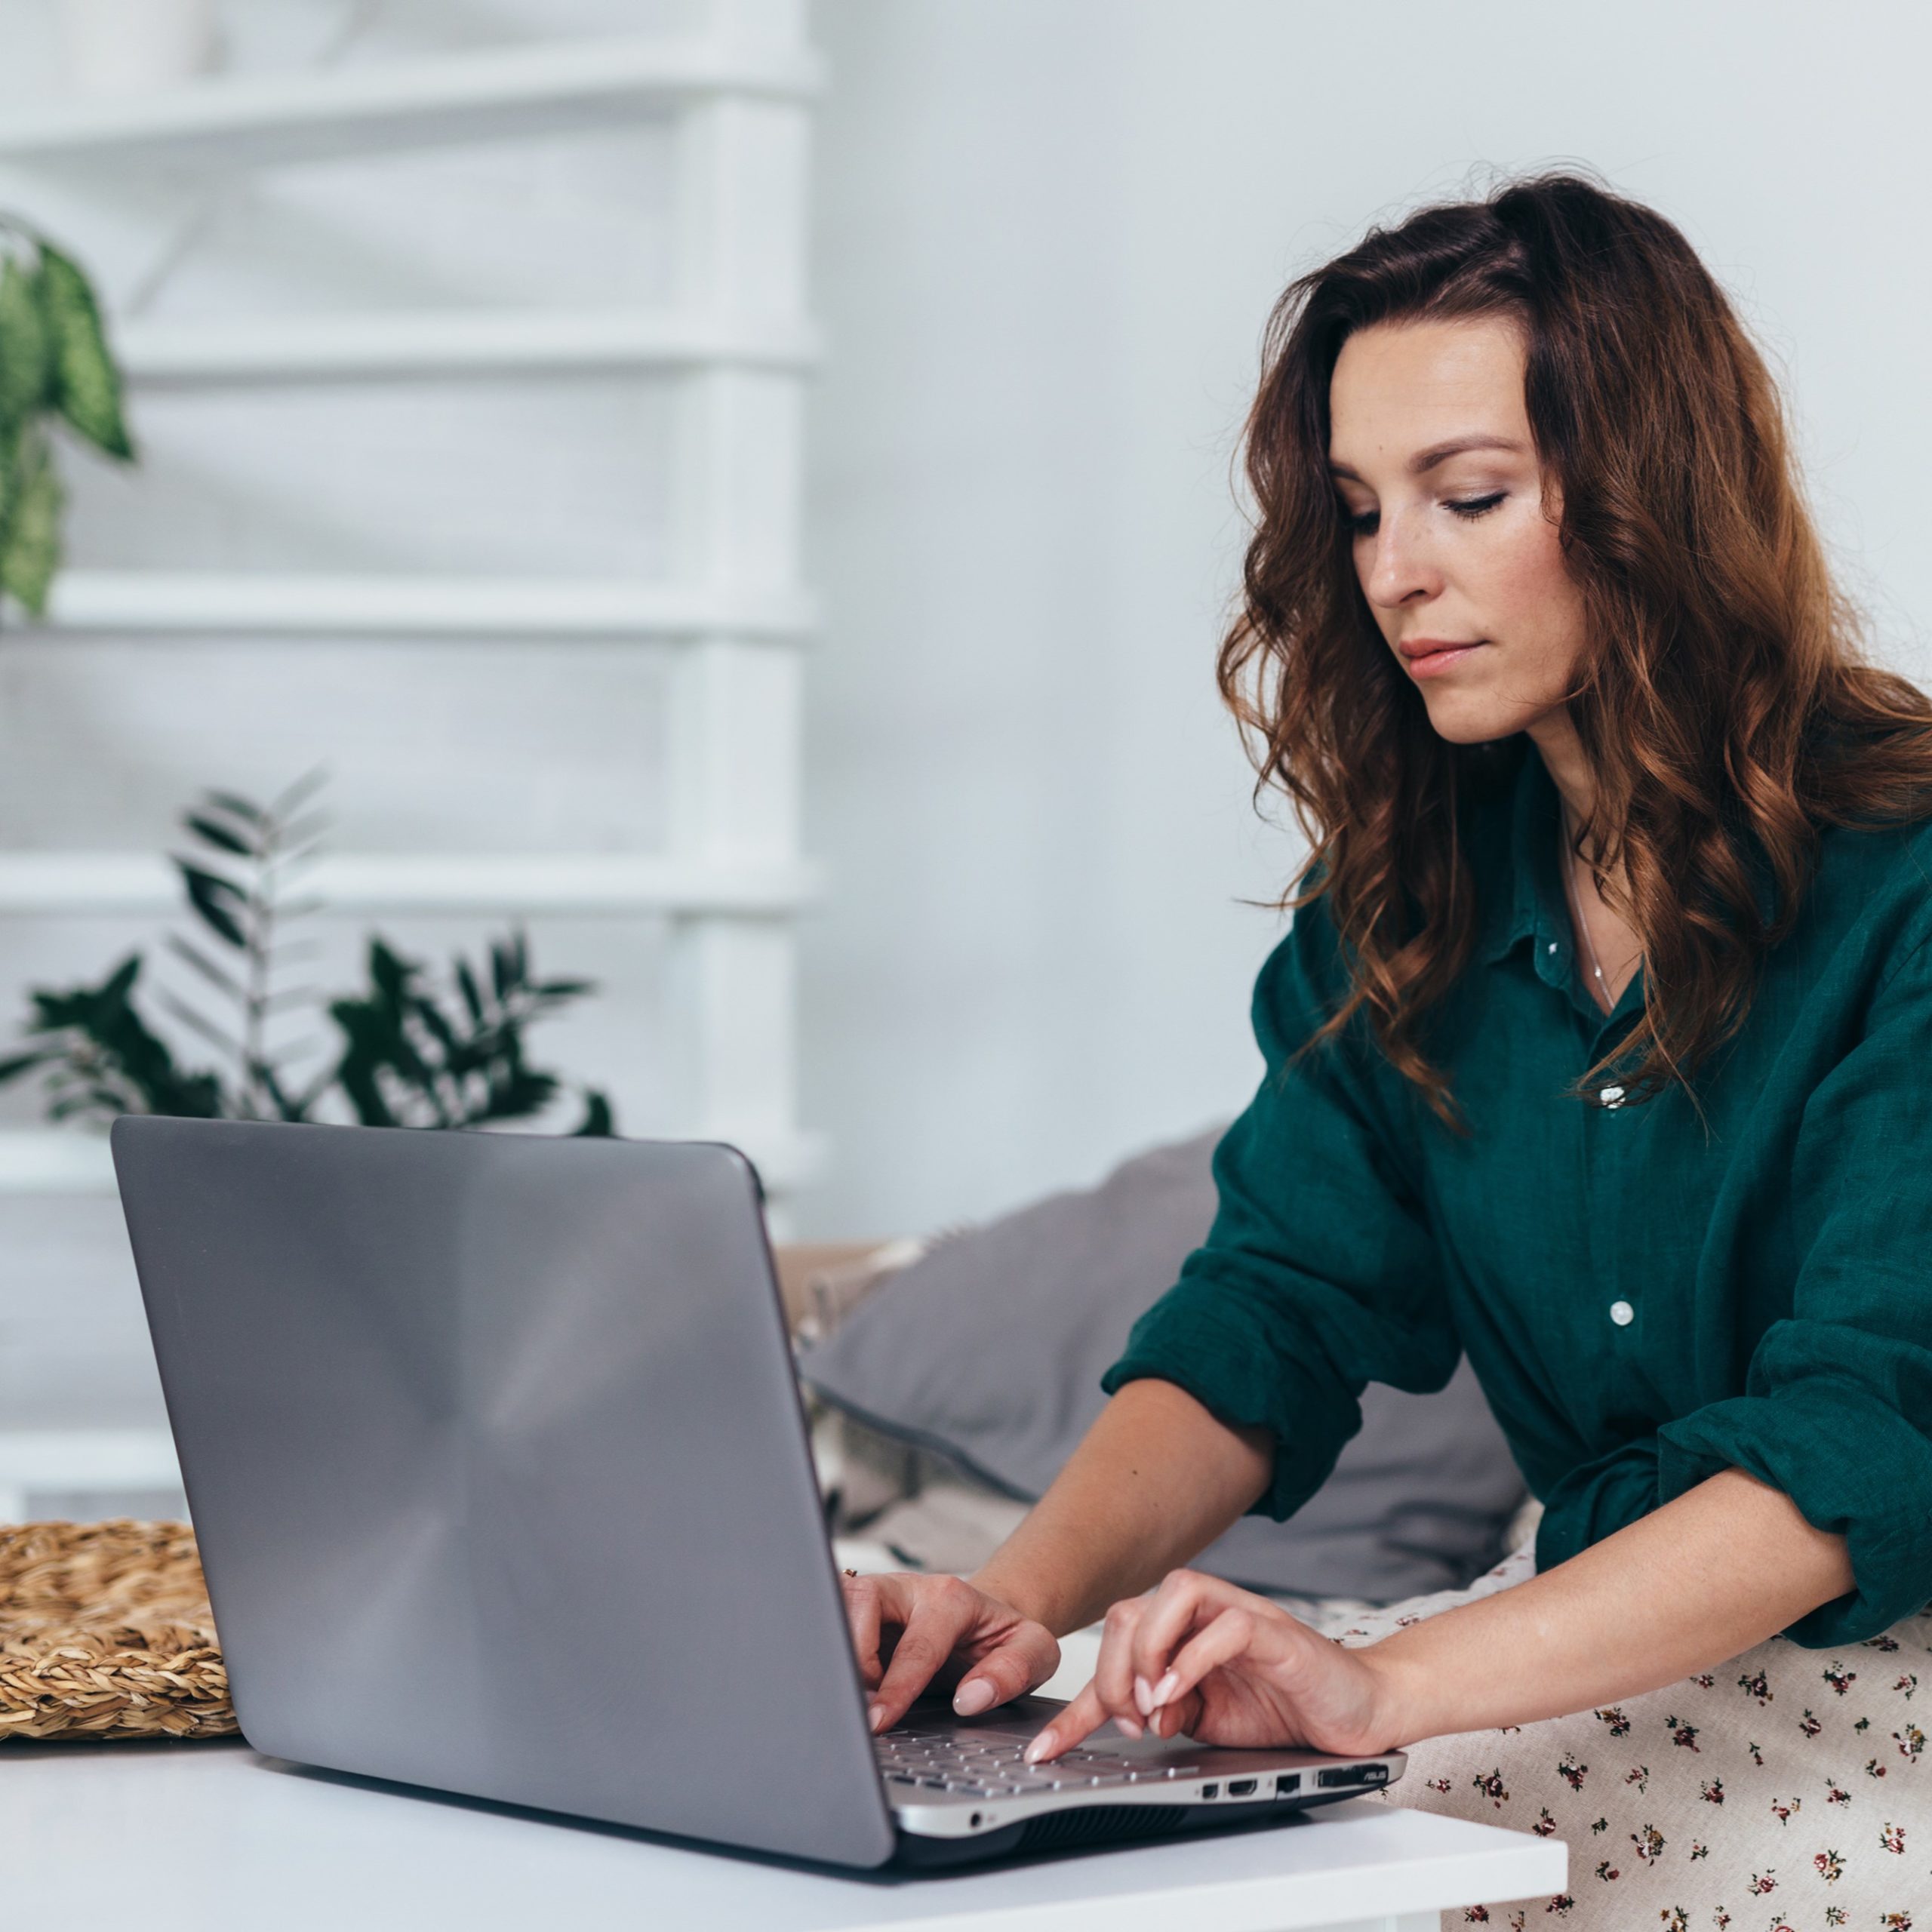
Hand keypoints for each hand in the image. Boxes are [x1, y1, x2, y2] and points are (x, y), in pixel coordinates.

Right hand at [840, 1570, 1060, 1733]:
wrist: (984, 1620)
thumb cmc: (1003, 1638)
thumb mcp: (1035, 1653)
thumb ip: (1012, 1672)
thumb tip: (970, 1699)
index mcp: (951, 1599)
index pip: (916, 1644)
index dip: (896, 1686)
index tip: (880, 1720)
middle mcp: (908, 1589)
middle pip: (862, 1602)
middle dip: (855, 1657)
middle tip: (862, 1704)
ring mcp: (879, 1595)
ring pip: (837, 1601)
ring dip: (836, 1649)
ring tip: (852, 1694)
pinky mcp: (858, 1607)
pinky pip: (828, 1614)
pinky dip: (828, 1646)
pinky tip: (840, 1679)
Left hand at [1026, 1567, 1403, 1763]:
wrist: (1358, 1713)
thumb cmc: (1287, 1710)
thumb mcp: (1207, 1723)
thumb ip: (1168, 1711)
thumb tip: (1133, 1718)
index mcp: (1182, 1634)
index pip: (1113, 1648)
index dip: (1076, 1703)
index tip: (1045, 1749)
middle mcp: (1205, 1615)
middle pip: (1130, 1609)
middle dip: (1111, 1670)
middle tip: (1127, 1719)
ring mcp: (1240, 1615)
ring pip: (1173, 1594)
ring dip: (1147, 1652)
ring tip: (1151, 1704)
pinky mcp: (1275, 1631)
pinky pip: (1225, 1624)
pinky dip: (1193, 1657)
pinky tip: (1179, 1695)